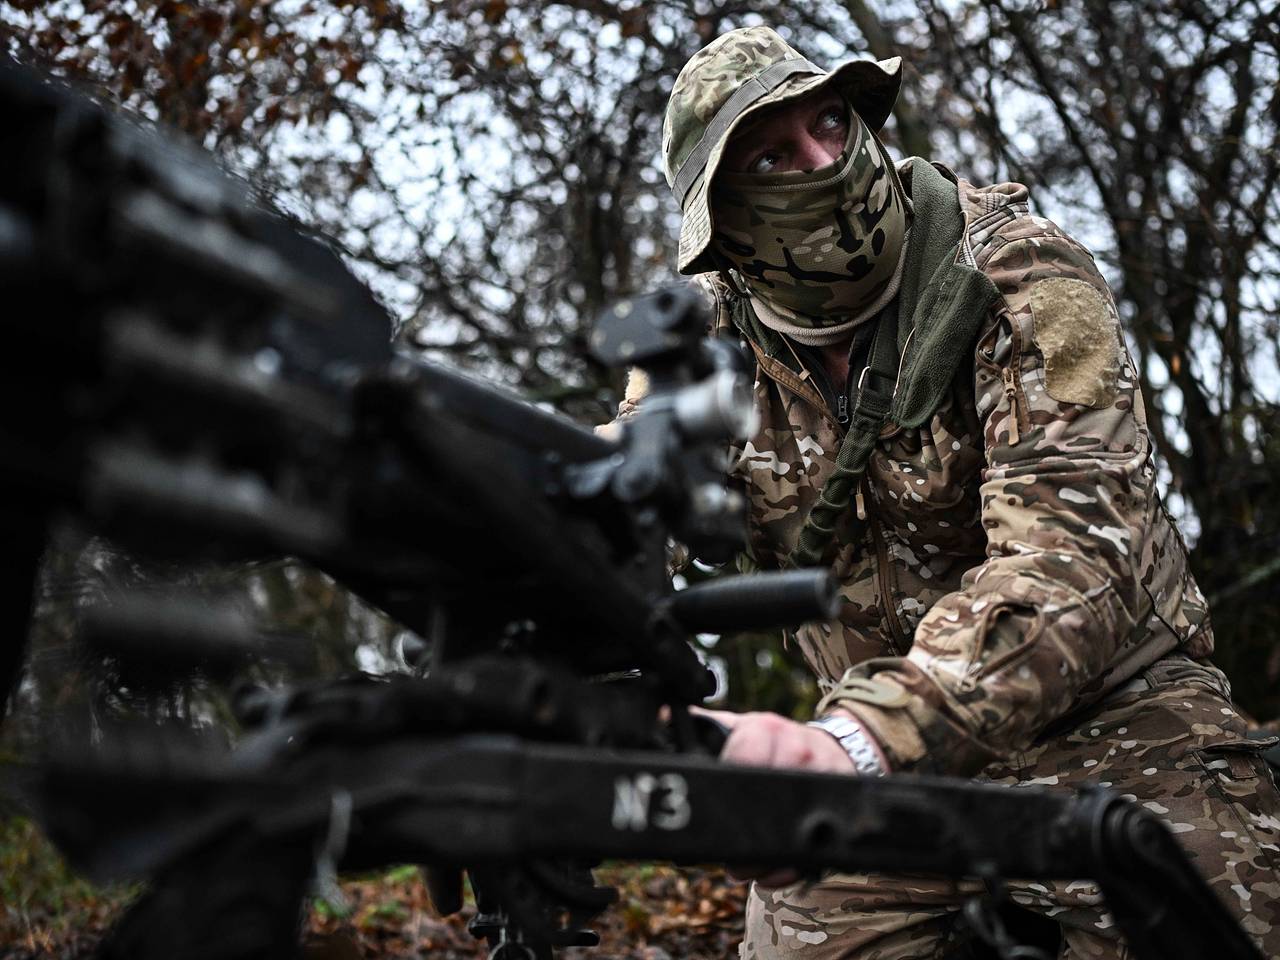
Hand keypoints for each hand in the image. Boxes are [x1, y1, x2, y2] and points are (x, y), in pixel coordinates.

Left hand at [691, 707, 855, 887]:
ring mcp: (822, 775)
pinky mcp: (841, 803)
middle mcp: (796, 747)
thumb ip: (702, 726)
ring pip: (792, 826)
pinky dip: (788, 869)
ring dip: (761, 860)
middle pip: (767, 799)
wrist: (833, 747)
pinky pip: (815, 846)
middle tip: (723, 856)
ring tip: (742, 870)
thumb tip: (656, 719)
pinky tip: (769, 875)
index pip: (744, 755)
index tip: (710, 815)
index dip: (724, 791)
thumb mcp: (740, 727)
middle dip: (741, 836)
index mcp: (765, 729)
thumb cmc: (773, 743)